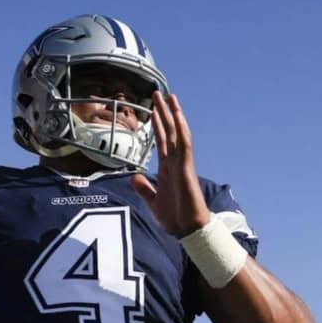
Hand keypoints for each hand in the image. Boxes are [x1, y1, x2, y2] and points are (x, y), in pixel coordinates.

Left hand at [131, 92, 210, 237]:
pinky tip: (178, 116)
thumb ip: (144, 188)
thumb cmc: (174, 217)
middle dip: (163, 112)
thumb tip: (134, 176)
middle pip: (169, 131)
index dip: (157, 123)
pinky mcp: (187, 168)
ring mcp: (182, 163)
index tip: (154, 108)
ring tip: (168, 96)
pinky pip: (184, 144)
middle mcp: (175, 162)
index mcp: (167, 168)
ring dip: (173, 114)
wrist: (187, 229)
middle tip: (158, 93)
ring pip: (177, 133)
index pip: (162, 140)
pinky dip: (181, 129)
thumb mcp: (152, 201)